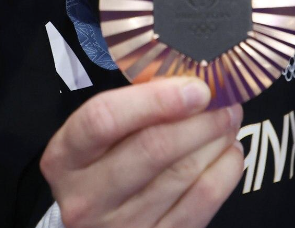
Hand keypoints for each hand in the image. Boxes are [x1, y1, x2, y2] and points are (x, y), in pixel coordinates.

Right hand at [41, 78, 244, 227]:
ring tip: (228, 121)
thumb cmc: (101, 165)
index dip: (154, 100)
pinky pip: (202, 204)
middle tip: (225, 101)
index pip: (104, 120)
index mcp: (65, 158)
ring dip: (216, 141)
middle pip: (152, 148)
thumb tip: (191, 82)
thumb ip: (133, 108)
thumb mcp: (98, 137)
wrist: (97, 223)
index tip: (195, 88)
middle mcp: (87, 197)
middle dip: (199, 119)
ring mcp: (120, 226)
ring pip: (182, 174)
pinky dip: (225, 172)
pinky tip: (229, 152)